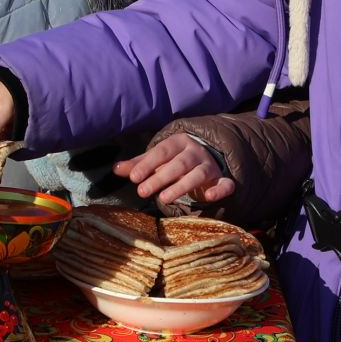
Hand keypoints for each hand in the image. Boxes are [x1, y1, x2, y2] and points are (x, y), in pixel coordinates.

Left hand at [115, 132, 235, 208]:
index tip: (134, 177)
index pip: (161, 151)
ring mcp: (210, 165)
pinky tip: (209, 197)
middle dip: (160, 178)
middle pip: (178, 163)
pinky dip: (219, 190)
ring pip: (198, 174)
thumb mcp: (157, 159)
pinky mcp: (222, 179)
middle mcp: (195, 151)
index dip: (147, 164)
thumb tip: (115, 169)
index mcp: (178, 142)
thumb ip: (138, 164)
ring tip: (163, 199)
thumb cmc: (175, 159)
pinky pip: (225, 184)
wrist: (206, 158)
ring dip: (181, 186)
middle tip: (142, 192)